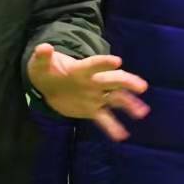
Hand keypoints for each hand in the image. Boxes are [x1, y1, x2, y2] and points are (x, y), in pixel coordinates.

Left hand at [27, 44, 148, 142]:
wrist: (49, 86)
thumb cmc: (47, 70)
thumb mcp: (40, 63)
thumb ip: (43, 56)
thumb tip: (44, 47)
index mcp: (81, 69)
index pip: (95, 65)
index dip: (104, 63)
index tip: (118, 61)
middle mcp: (93, 82)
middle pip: (113, 81)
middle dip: (127, 82)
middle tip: (141, 86)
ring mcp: (95, 96)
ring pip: (116, 99)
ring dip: (129, 104)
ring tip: (142, 112)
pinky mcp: (92, 110)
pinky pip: (104, 119)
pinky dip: (113, 127)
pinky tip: (122, 135)